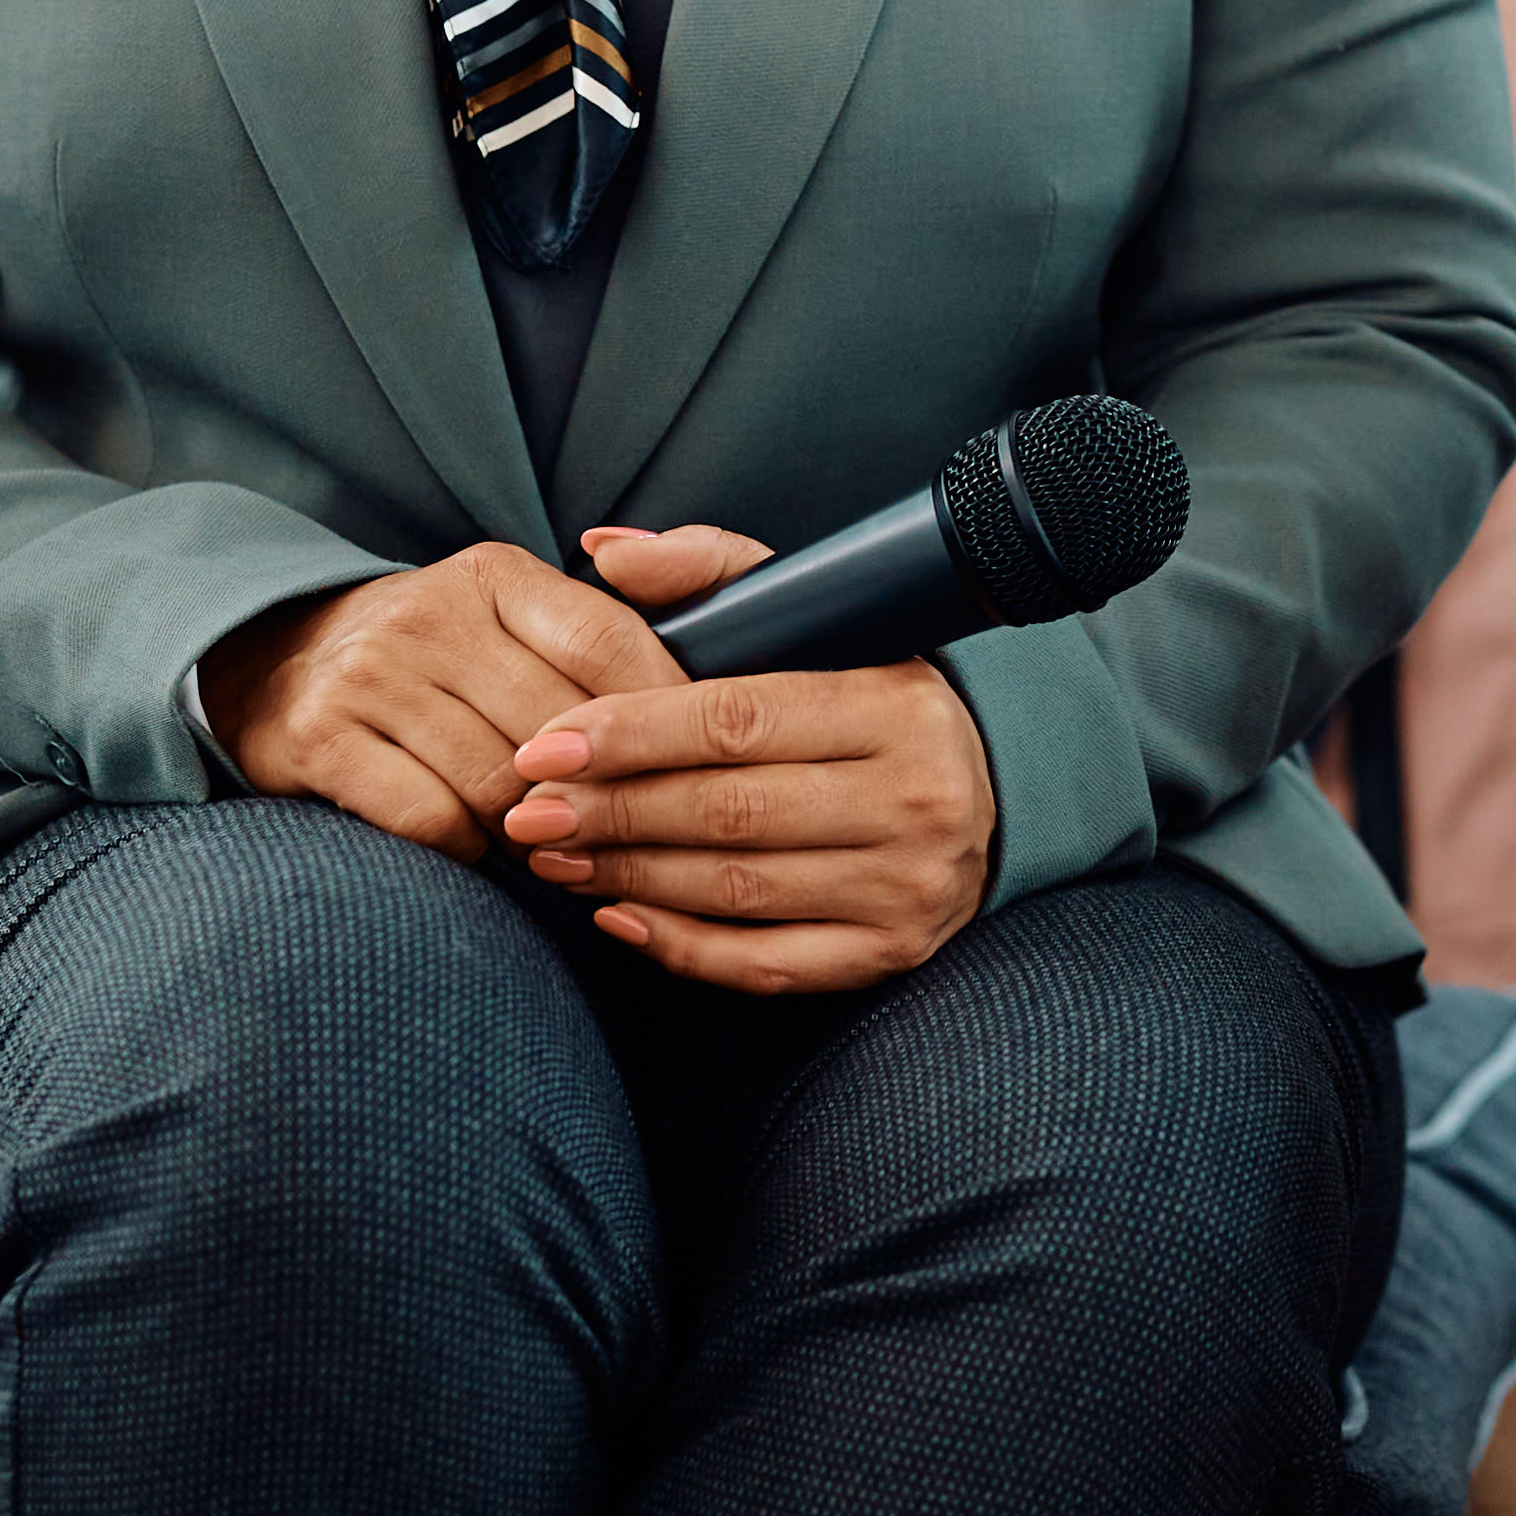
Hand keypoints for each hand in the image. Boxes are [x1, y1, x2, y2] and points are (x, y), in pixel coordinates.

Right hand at [199, 539, 687, 856]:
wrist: (270, 657)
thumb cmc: (432, 651)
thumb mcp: (507, 612)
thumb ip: (599, 631)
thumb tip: (703, 675)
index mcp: (493, 575)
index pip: (609, 641)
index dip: (664, 710)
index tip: (699, 761)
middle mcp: (427, 615)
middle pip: (560, 726)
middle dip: (601, 787)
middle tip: (622, 823)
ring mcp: (368, 677)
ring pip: (499, 783)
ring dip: (534, 825)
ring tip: (548, 832)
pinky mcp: (318, 741)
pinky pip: (431, 820)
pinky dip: (466, 846)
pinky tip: (472, 839)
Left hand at [487, 524, 1004, 996]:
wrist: (989, 794)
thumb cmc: (869, 701)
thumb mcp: (816, 620)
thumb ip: (711, 573)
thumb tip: (605, 552)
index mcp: (898, 702)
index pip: (740, 719)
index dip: (630, 734)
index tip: (545, 747)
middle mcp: (916, 796)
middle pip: (729, 810)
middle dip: (612, 811)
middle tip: (526, 810)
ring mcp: (906, 884)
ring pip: (736, 890)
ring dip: (628, 876)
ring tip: (555, 855)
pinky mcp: (890, 952)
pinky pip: (763, 963)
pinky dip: (679, 946)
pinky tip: (618, 914)